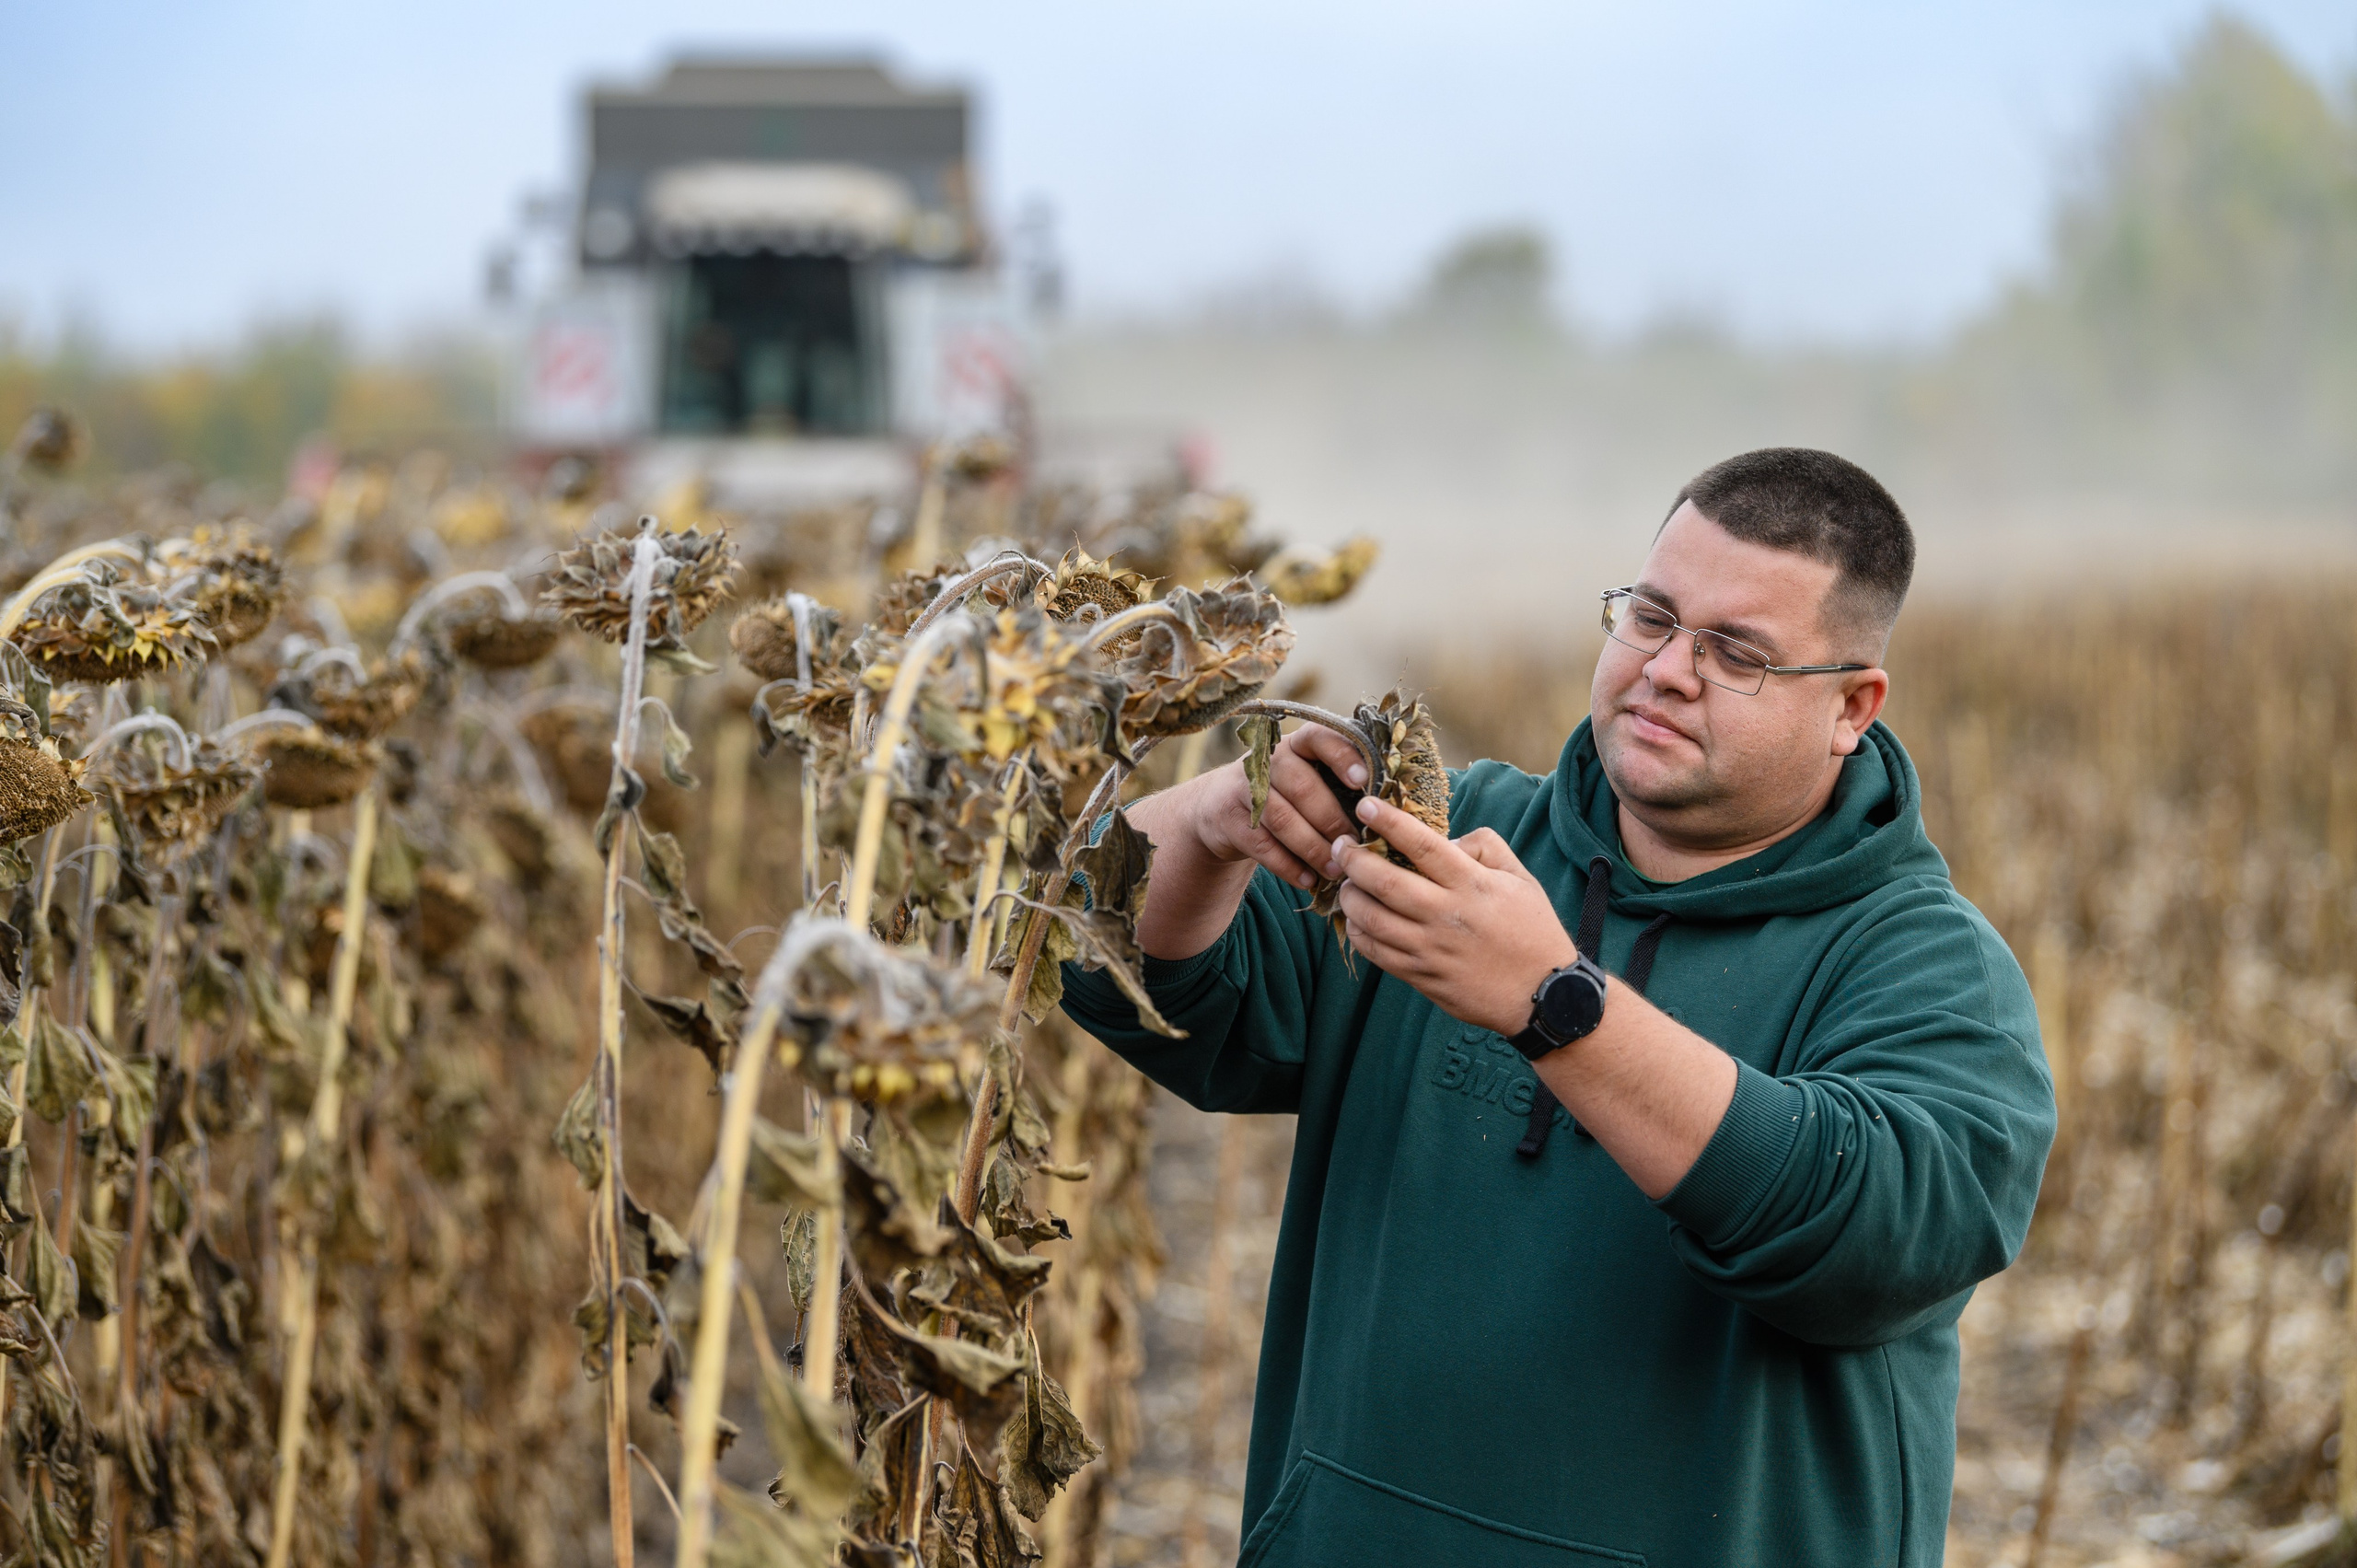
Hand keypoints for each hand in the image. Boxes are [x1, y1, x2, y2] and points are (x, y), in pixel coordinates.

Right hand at [1194, 722, 1371, 891]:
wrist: (1223, 806)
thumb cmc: (1289, 795)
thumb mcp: (1312, 779)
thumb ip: (1343, 786)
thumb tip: (1390, 816)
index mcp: (1299, 743)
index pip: (1320, 737)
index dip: (1342, 757)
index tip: (1363, 782)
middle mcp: (1269, 759)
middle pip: (1301, 786)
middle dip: (1331, 821)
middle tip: (1354, 847)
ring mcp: (1244, 787)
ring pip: (1281, 818)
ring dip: (1312, 848)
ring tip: (1335, 869)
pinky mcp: (1228, 818)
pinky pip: (1261, 845)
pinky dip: (1288, 866)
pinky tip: (1308, 880)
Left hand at [1329, 797, 1576, 1035]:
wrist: (1545, 995)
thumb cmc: (1532, 930)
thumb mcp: (1520, 878)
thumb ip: (1485, 846)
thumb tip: (1446, 839)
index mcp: (1472, 885)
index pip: (1423, 846)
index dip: (1390, 823)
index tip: (1366, 807)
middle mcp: (1447, 915)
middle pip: (1385, 882)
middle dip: (1354, 860)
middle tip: (1340, 846)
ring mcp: (1431, 949)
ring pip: (1373, 919)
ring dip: (1350, 896)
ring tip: (1345, 882)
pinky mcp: (1422, 977)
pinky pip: (1376, 953)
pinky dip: (1358, 932)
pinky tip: (1356, 918)